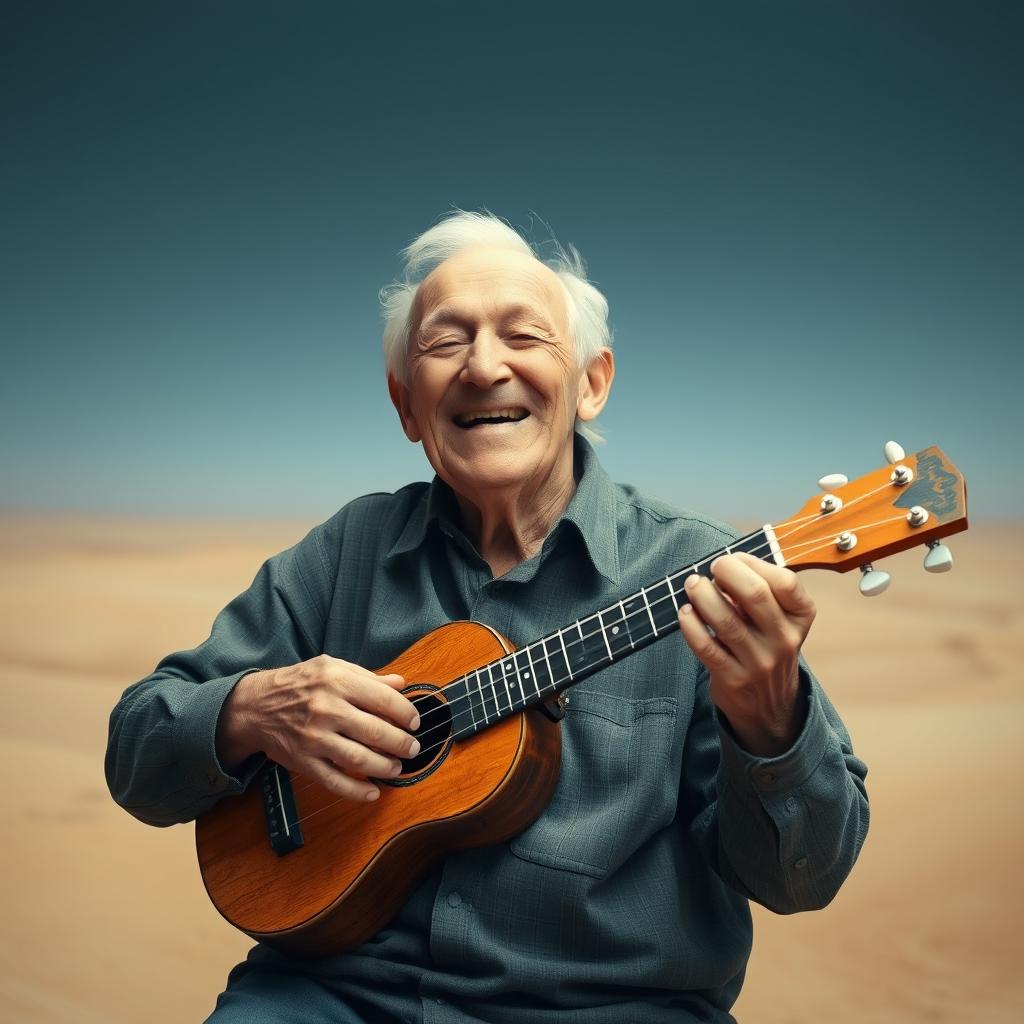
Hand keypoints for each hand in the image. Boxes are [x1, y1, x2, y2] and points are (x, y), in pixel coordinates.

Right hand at [216, 654, 420, 801]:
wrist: (255, 705)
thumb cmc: (300, 683)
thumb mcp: (332, 667)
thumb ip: (368, 677)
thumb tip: (401, 683)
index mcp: (337, 680)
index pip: (383, 699)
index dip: (406, 713)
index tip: (415, 722)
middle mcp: (326, 709)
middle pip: (375, 731)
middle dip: (402, 743)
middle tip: (413, 748)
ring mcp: (314, 738)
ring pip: (359, 759)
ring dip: (385, 767)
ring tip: (397, 767)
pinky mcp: (303, 762)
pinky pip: (334, 782)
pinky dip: (357, 791)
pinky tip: (373, 791)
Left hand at [677, 552, 816, 756]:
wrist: (769, 705)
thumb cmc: (767, 644)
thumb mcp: (779, 619)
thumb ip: (759, 592)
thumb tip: (722, 569)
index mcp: (800, 617)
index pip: (785, 581)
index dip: (753, 563)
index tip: (734, 559)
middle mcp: (785, 640)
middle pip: (756, 595)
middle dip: (727, 572)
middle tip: (711, 568)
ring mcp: (760, 662)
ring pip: (727, 621)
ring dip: (703, 595)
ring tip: (693, 584)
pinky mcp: (733, 678)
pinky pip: (706, 647)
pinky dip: (690, 625)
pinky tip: (685, 612)